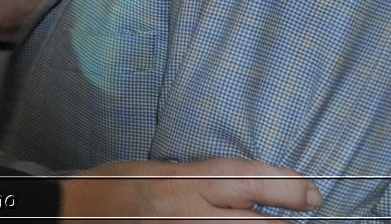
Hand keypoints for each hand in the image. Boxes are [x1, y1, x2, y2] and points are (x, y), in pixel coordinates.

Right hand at [61, 159, 321, 220]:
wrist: (77, 212)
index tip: (313, 194)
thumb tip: (254, 194)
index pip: (248, 181)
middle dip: (282, 222)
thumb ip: (206, 182)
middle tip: (303, 213)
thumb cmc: (119, 186)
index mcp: (185, 181)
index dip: (287, 188)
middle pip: (255, 223)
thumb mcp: (165, 171)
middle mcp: (188, 211)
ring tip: (271, 222)